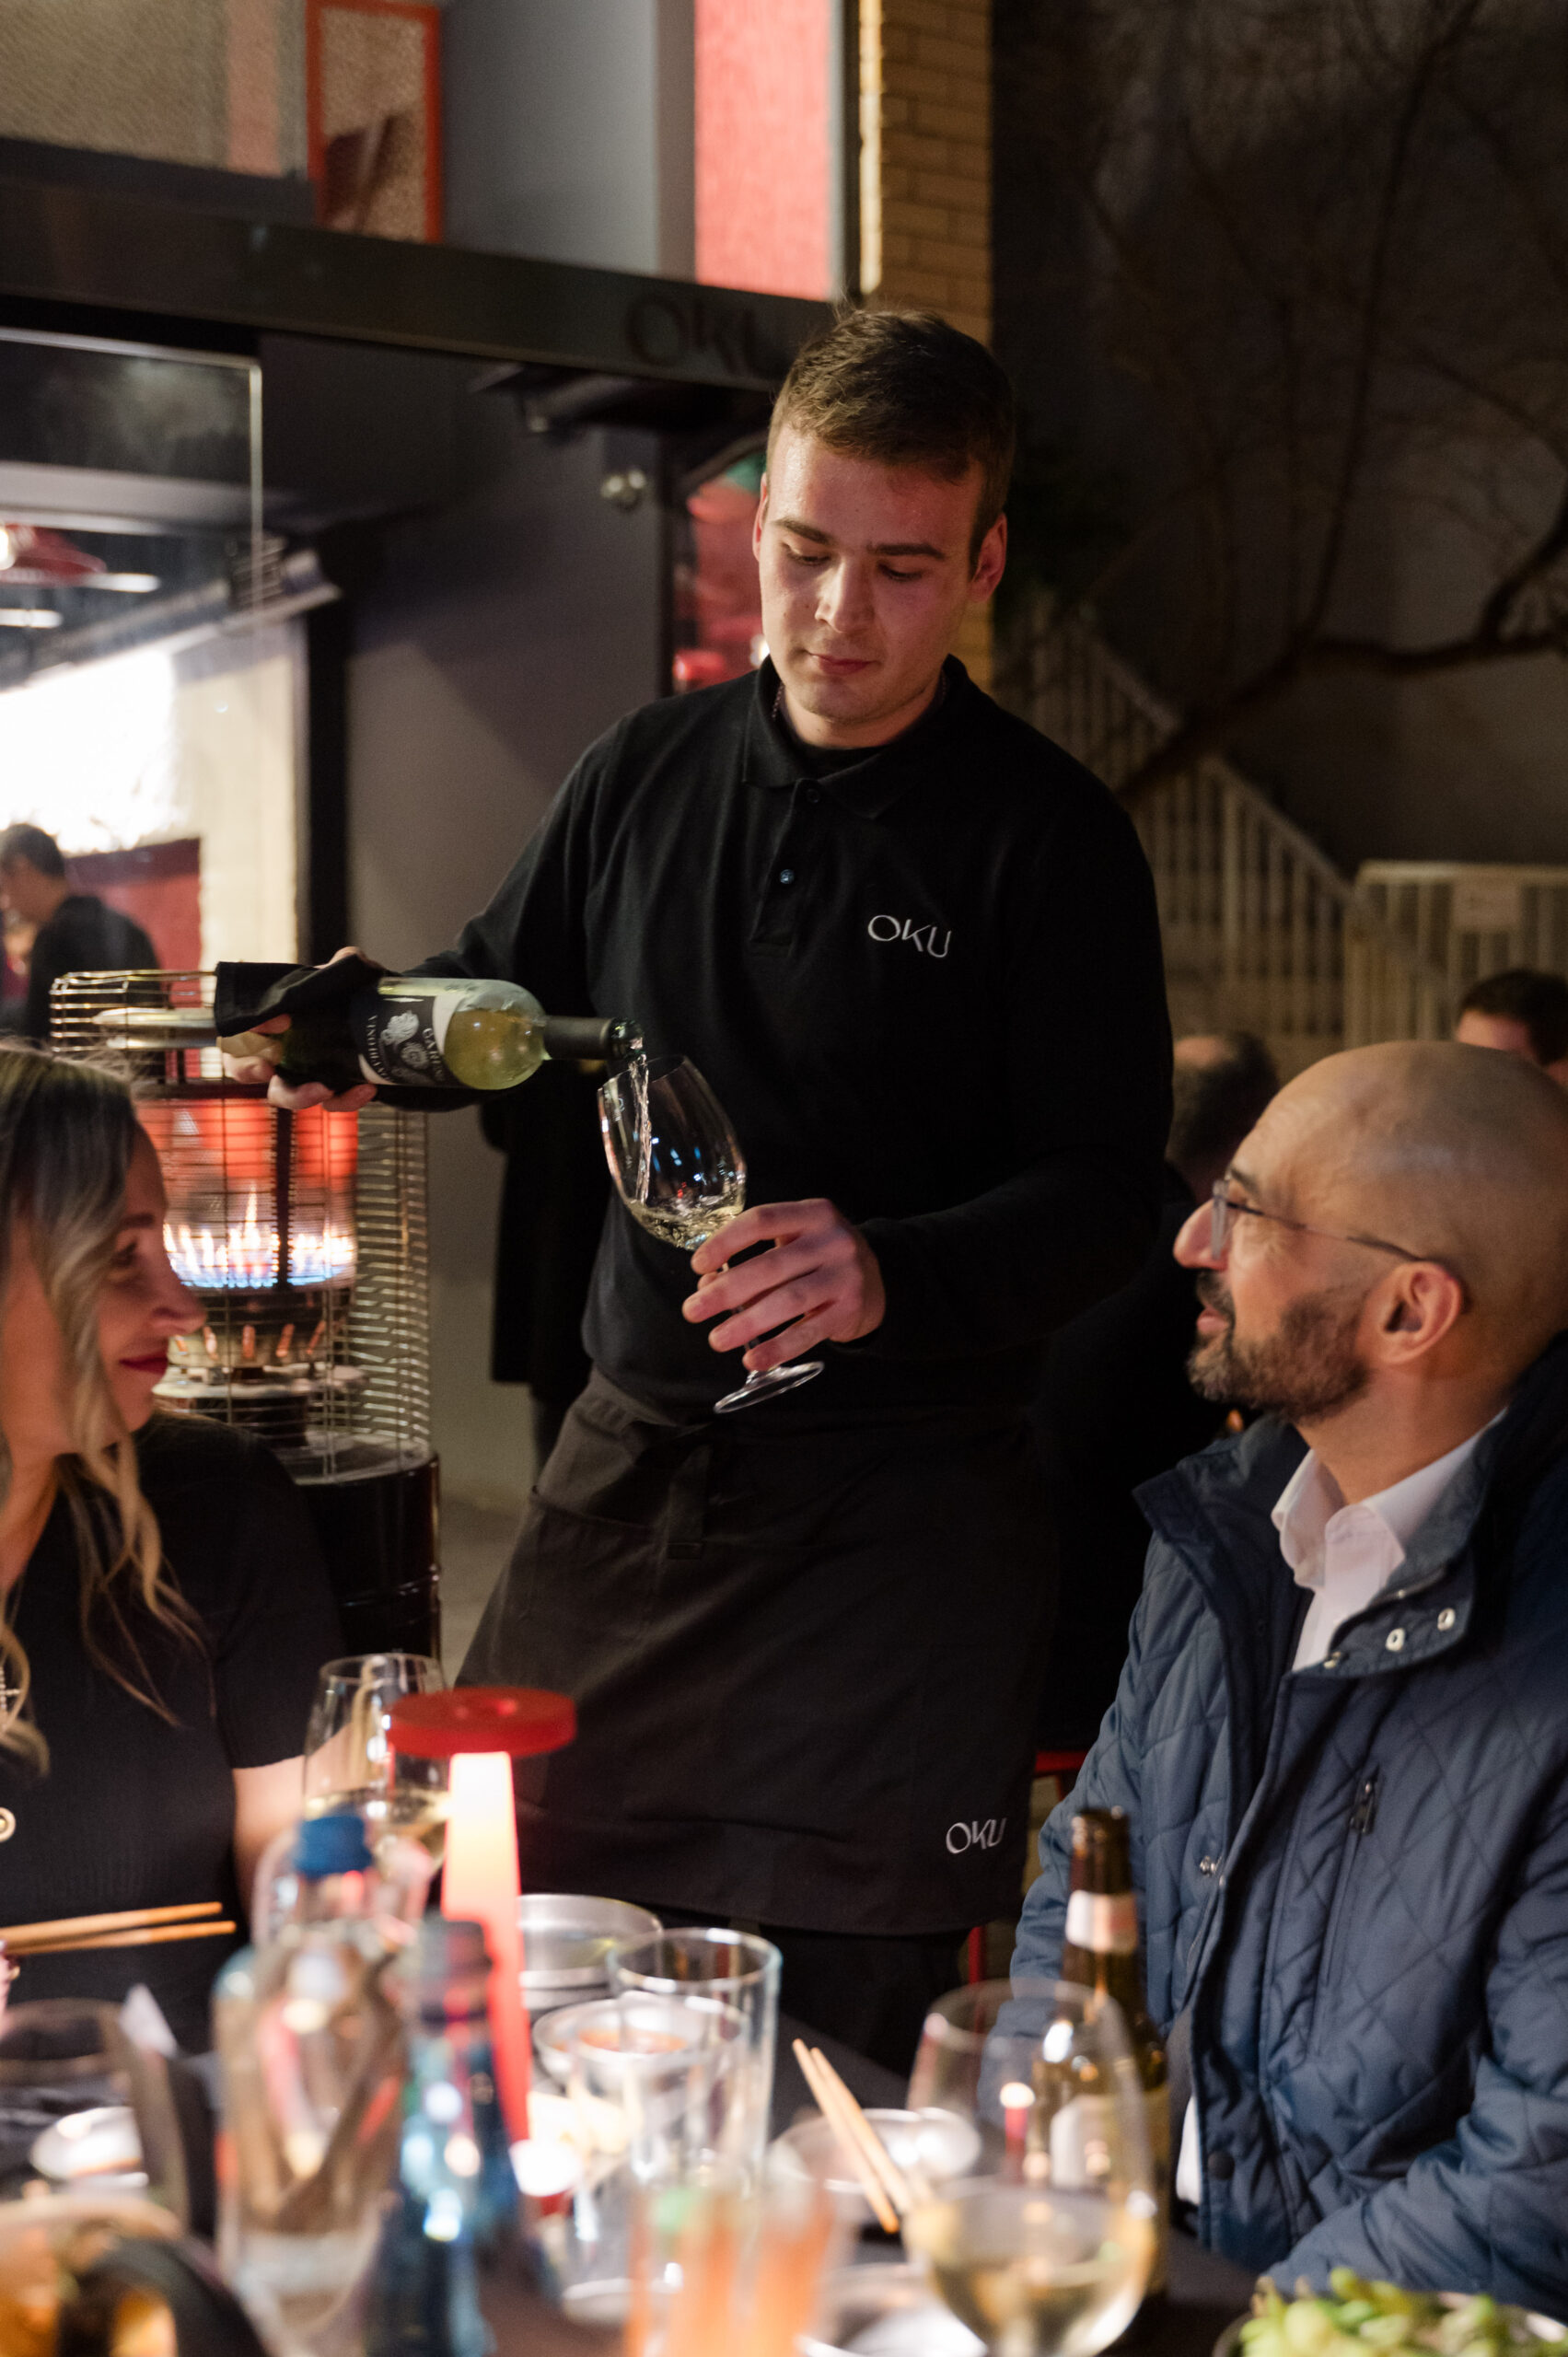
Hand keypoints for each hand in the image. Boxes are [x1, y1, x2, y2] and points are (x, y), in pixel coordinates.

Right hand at [219, 945, 378, 1110]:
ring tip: (322, 1088)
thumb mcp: (344, 974)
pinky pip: (329, 1103)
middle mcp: (273, 1049)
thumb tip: (343, 960)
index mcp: (266, 1020)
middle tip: (266, 1068)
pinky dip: (345, 1100)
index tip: (281, 1021)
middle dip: (247, 1069)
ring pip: (282, 1095)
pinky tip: (366, 1087)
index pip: (241, 1024)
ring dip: (297, 1096)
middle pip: (241, 1067)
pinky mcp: (326, 1089)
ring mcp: (296, 1073)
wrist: (373, 1016)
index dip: (252, 1026)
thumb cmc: (341, 994)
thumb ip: (343, 963)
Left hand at [684, 1197, 884, 1372]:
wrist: (877, 1282)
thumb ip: (753, 1261)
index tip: (697, 1265)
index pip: (762, 1221)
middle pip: (771, 1265)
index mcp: (812, 1214)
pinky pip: (809, 1332)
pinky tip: (753, 1359)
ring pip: (789, 1300)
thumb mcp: (793, 1246)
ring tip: (717, 1339)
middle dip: (726, 1291)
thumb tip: (707, 1284)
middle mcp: (833, 1240)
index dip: (726, 1242)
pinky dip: (778, 1348)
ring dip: (748, 1322)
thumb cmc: (819, 1260)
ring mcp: (845, 1275)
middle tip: (692, 1311)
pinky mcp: (850, 1310)